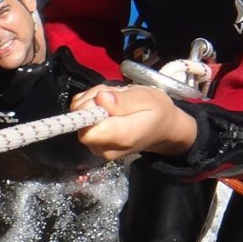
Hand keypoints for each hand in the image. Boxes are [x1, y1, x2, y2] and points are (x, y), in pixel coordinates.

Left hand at [70, 84, 196, 160]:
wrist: (162, 128)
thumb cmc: (156, 111)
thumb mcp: (146, 98)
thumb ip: (123, 101)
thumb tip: (100, 99)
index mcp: (121, 138)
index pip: (88, 130)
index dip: (90, 109)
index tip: (105, 97)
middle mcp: (106, 147)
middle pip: (82, 122)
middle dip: (92, 100)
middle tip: (114, 94)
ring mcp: (98, 146)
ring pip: (80, 117)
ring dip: (92, 101)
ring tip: (114, 99)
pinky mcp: (93, 141)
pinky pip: (81, 119)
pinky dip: (91, 106)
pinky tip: (108, 104)